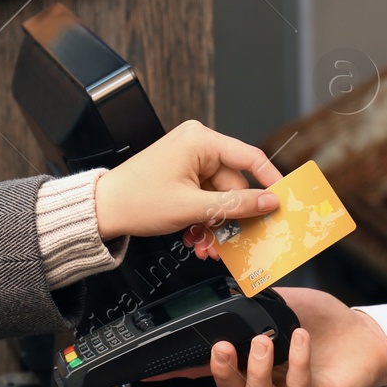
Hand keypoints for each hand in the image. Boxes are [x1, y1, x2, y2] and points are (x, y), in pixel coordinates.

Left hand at [92, 120, 281, 241]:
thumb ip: (236, 205)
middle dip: (232, 217)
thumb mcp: (193, 207)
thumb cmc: (136, 200)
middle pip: (234, 185)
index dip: (270, 180)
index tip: (283, 200)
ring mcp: (188, 162)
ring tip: (208, 246)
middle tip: (236, 241)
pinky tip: (196, 238)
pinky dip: (204, 220)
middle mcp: (196, 146)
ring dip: (217, 225)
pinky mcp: (182, 178)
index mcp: (200, 140)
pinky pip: (205, 200)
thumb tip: (269, 202)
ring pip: (219, 198)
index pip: (249, 157)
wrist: (103, 211)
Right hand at [150, 287, 386, 386]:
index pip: (208, 367)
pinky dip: (297, 360)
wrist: (366, 336)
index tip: (153, 369)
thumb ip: (253, 303)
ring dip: (256, 368)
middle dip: (221, 369)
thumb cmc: (323, 323)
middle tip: (221, 347)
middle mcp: (265, 379)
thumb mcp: (282, 305)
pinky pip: (297, 385)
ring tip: (263, 341)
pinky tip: (300, 339)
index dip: (180, 370)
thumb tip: (225, 289)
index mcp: (250, 359)